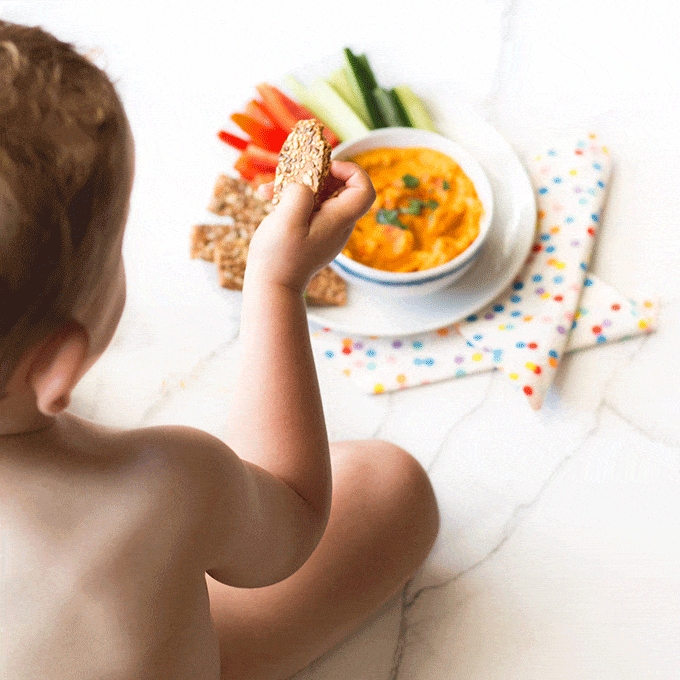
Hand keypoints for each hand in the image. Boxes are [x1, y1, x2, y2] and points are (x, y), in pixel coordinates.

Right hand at [245, 161, 375, 291]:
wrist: (272, 287)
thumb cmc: (280, 256)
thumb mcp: (287, 219)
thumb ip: (300, 193)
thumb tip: (302, 185)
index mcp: (339, 220)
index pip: (364, 189)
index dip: (351, 171)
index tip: (325, 169)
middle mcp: (337, 224)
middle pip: (341, 187)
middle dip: (314, 174)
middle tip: (290, 174)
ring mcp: (325, 229)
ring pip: (319, 195)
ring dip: (295, 186)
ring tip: (268, 189)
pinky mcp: (311, 233)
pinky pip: (307, 207)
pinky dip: (290, 199)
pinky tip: (267, 198)